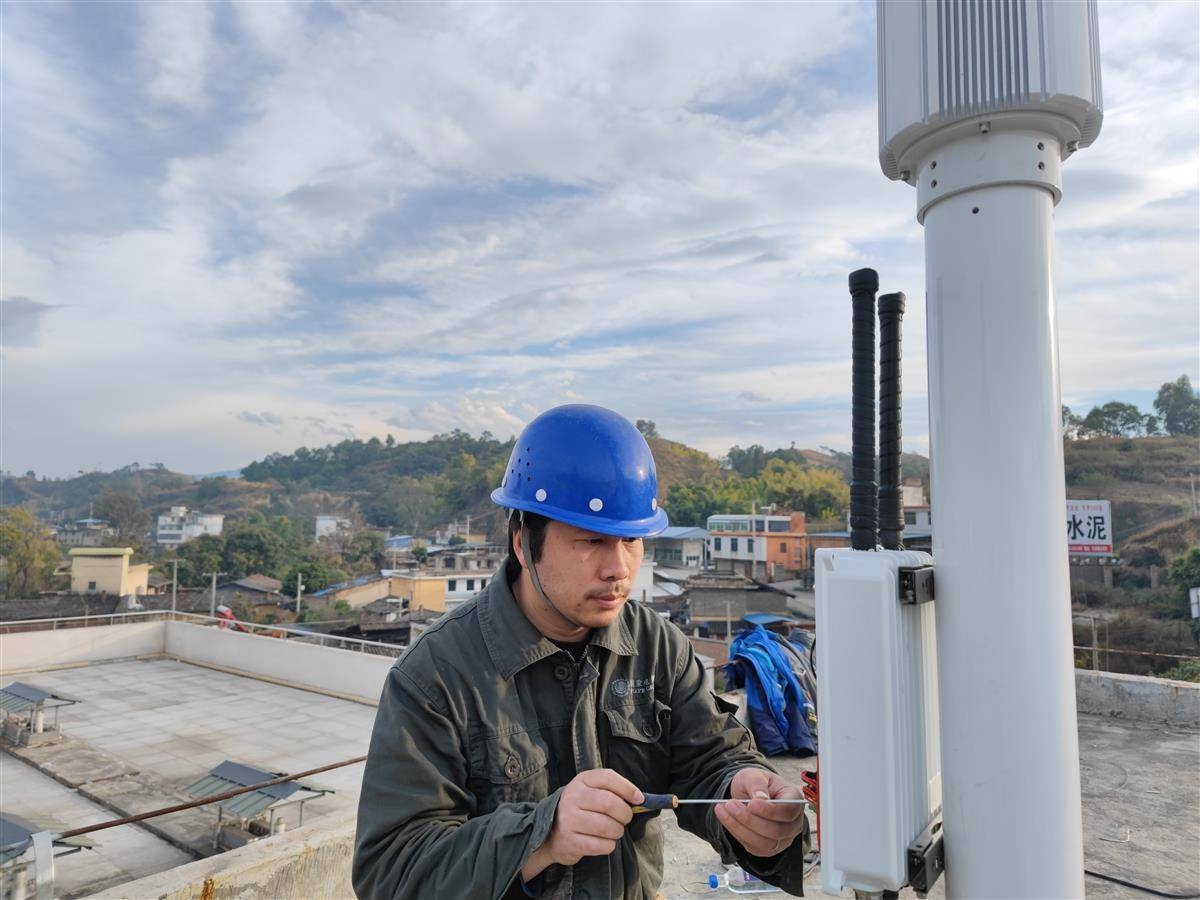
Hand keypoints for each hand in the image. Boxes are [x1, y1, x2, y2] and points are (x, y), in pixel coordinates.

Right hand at [521, 769, 641, 879]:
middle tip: (625, 819)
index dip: (628, 788)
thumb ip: (613, 790)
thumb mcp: (592, 791)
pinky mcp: (569, 841)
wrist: (550, 832)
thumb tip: (640, 799)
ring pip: (606, 826)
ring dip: (618, 831)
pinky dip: (609, 845)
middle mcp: (572, 797)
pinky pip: (600, 845)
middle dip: (625, 814)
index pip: (608, 777)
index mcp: (581, 781)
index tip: (639, 799)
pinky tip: (605, 842)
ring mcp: (569, 820)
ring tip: (615, 831)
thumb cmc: (580, 809)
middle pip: (609, 803)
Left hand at [715, 767, 805, 857]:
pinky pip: (754, 847)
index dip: (770, 811)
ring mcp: (782, 838)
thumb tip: (760, 798)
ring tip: (724, 809)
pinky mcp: (768, 849)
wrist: (749, 795)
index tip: (751, 804)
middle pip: (777, 830)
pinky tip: (726, 819)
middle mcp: (793, 823)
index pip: (788, 811)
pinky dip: (737, 834)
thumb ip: (757, 784)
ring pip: (765, 843)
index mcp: (795, 800)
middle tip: (730, 804)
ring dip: (740, 828)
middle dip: (750, 820)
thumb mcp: (754, 775)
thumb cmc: (756, 783)